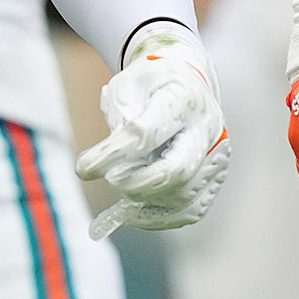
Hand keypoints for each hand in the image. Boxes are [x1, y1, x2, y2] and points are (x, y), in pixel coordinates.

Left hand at [80, 22, 229, 233]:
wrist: (189, 80)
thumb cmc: (152, 84)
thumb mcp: (127, 85)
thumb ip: (119, 117)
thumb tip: (112, 160)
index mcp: (181, 99)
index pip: (145, 134)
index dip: (111, 156)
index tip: (83, 169)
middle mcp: (206, 128)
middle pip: (175, 171)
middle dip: (135, 184)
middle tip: (111, 180)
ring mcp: (215, 154)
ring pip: (183, 196)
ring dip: (145, 201)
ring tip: (122, 190)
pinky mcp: (215, 174)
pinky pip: (192, 209)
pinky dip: (161, 218)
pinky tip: (136, 213)